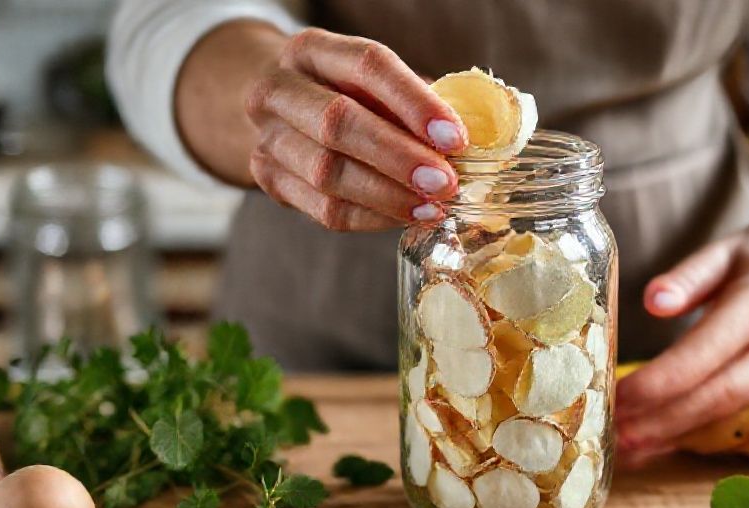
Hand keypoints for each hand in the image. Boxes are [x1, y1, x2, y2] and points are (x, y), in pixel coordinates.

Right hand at [246, 28, 467, 230]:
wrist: (278, 106)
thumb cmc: (344, 92)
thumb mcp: (376, 82)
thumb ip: (419, 103)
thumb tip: (480, 137)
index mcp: (314, 50)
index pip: (367, 66)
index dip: (413, 102)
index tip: (454, 137)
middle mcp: (280, 88)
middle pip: (337, 123)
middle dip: (398, 157)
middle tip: (445, 182)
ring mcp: (268, 136)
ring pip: (326, 173)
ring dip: (388, 195)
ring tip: (433, 206)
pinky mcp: (269, 179)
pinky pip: (323, 209)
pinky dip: (372, 217)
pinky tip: (406, 216)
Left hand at [615, 199, 748, 466]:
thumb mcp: (725, 249)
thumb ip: (688, 277)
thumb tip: (651, 303)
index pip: (706, 353)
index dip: (661, 381)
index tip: (619, 396)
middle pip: (716, 396)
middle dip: (661, 422)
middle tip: (614, 435)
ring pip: (725, 415)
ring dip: (672, 436)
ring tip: (624, 450)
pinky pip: (736, 417)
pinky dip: (692, 432)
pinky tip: (654, 443)